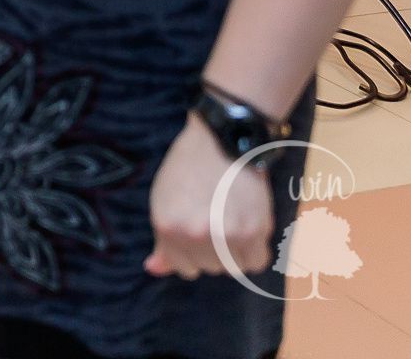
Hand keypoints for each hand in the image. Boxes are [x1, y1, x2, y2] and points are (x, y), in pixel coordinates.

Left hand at [146, 117, 276, 279]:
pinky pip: (257, 261)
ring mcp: (226, 234)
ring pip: (234, 268)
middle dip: (212, 251)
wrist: (221, 140)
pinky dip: (254, 250)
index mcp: (167, 227)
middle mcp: (194, 234)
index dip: (191, 252)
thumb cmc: (188, 168)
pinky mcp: (255, 230)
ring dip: (235, 252)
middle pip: (209, 268)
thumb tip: (153, 269)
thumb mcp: (163, 201)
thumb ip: (163, 241)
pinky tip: (247, 228)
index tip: (197, 232)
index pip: (183, 267)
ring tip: (231, 222)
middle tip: (215, 220)